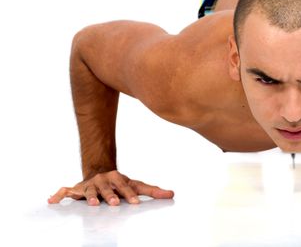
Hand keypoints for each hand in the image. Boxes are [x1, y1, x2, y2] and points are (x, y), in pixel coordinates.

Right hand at [47, 170, 173, 205]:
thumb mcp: (136, 185)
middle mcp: (103, 180)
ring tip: (92, 204)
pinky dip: (59, 194)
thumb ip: (153, 191)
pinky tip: (52, 200)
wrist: (100, 173)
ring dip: (90, 196)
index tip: (136, 203)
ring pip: (89, 190)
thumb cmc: (120, 184)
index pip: (125, 187)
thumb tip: (172, 194)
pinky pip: (66, 190)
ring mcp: (89, 184)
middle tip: (114, 203)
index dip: (130, 195)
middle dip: (110, 196)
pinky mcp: (77, 189)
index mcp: (118, 179)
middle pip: (107, 188)